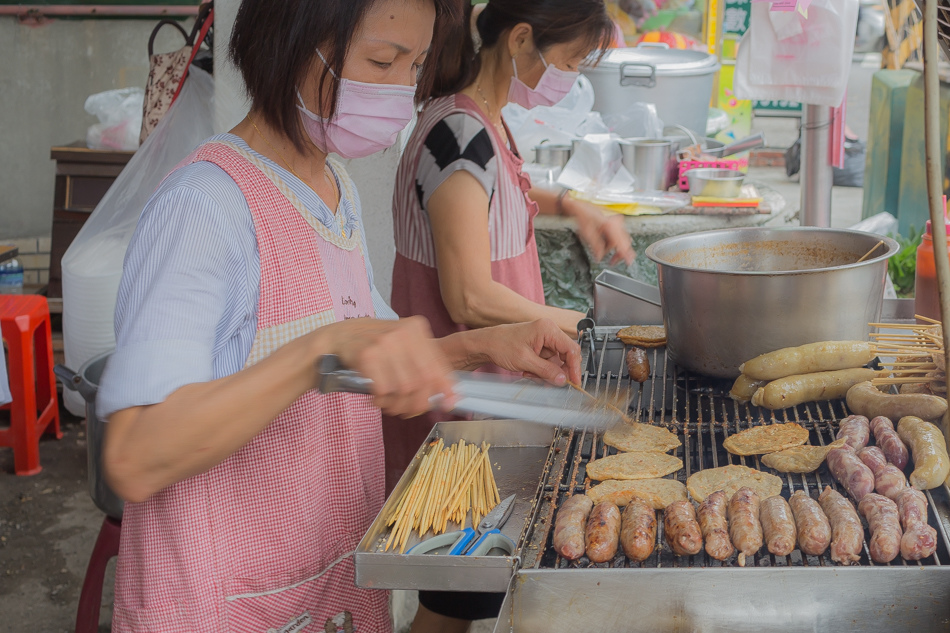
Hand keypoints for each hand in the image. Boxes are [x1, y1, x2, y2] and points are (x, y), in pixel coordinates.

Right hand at [319, 316, 454, 417]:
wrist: (337, 337)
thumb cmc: (374, 345)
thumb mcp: (401, 345)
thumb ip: (424, 365)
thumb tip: (450, 395)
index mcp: (416, 328)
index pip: (438, 365)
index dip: (445, 388)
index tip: (448, 404)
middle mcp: (403, 332)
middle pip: (423, 381)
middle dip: (416, 403)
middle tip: (407, 411)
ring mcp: (384, 342)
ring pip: (404, 388)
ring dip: (397, 404)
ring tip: (388, 404)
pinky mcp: (367, 354)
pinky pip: (384, 389)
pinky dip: (381, 400)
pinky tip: (376, 398)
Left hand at [475, 319, 581, 385]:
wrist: (486, 344)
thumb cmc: (501, 345)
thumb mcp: (525, 361)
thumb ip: (546, 370)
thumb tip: (562, 379)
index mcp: (547, 329)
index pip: (571, 349)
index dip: (575, 367)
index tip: (575, 381)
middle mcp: (549, 331)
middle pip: (565, 356)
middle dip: (557, 371)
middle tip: (548, 382)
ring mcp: (545, 339)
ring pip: (556, 362)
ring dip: (546, 372)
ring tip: (530, 374)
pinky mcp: (540, 346)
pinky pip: (548, 362)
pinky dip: (541, 370)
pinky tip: (529, 371)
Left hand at [566, 198, 634, 265]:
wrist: (580, 204)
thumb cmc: (583, 214)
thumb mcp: (587, 233)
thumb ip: (596, 247)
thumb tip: (600, 257)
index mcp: (611, 225)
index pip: (623, 243)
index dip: (626, 254)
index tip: (629, 262)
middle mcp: (617, 222)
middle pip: (625, 242)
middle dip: (619, 253)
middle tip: (612, 262)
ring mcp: (617, 221)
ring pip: (621, 239)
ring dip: (614, 247)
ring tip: (603, 252)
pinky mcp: (614, 222)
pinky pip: (617, 235)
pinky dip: (612, 241)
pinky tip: (604, 244)